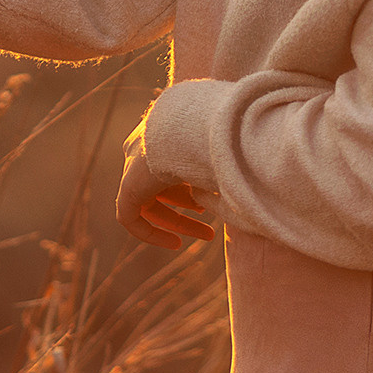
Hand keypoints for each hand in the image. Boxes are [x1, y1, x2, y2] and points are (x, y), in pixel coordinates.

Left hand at [116, 113, 213, 249]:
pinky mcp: (127, 186)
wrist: (197, 129)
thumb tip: (245, 181)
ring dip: (178, 223)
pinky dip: (150, 233)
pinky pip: (130, 217)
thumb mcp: (225, 152)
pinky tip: (175, 244)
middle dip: (190, 208)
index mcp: (165, 134)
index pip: (174, 165)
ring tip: (208, 236)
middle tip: (213, 228)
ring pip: (150, 204)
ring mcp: (133, 166)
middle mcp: (146, 148)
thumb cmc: (219, 138)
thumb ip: (225, 166)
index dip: (194, 188)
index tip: (212, 204)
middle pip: (163, 186)